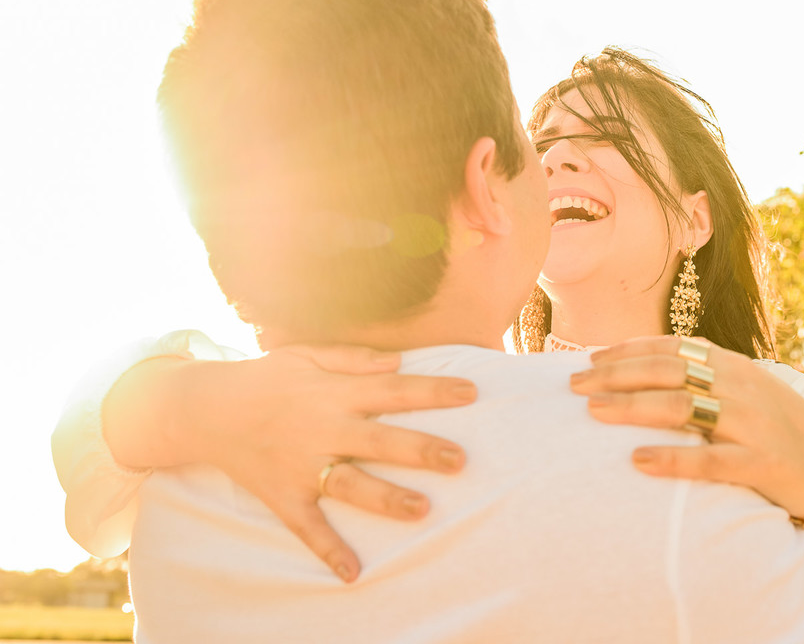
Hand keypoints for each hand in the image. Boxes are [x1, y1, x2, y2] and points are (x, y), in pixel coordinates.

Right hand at [174, 344, 476, 581]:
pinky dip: (328, 551)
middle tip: (460, 459)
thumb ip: (354, 359)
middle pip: (380, 441)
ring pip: (351, 485)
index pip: (394, 390)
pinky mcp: (285, 495)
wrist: (206, 409)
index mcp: (334, 393)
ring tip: (423, 510)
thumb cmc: (267, 378)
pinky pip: (308, 527)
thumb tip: (399, 361)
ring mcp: (304, 465)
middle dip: (421, 450)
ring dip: (386, 498)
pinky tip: (354, 573)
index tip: (472, 393)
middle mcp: (323, 429)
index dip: (433, 391)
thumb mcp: (307, 355)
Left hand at [569, 336, 803, 522]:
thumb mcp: (744, 393)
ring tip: (594, 412)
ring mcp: (753, 423)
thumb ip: (704, 378)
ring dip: (633, 408)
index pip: (671, 347)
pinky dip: (672, 458)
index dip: (626, 351)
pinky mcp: (762, 463)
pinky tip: (637, 460)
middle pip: (668, 371)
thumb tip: (643, 370)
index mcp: (734, 366)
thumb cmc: (776, 433)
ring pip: (683, 408)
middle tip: (573, 385)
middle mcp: (741, 386)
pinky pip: (711, 460)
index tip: (587, 358)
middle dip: (616, 375)